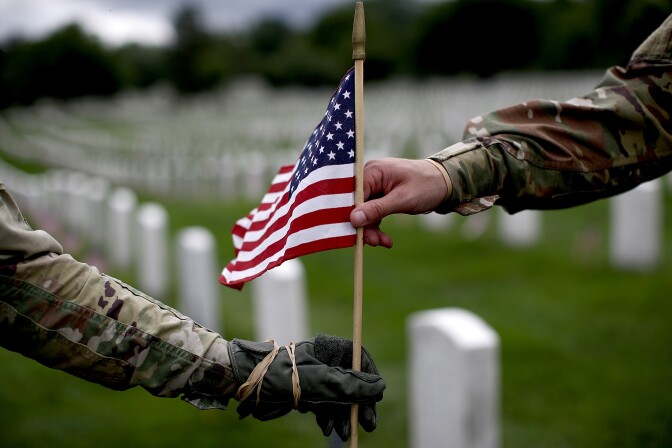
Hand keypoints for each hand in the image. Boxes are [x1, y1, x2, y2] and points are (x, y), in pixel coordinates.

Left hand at [228, 334, 384, 440]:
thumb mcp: (319, 382)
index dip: (370, 379)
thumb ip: (349, 385)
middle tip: (368, 426)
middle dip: (358, 405)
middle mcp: (325, 361)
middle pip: (352, 381)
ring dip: (343, 416)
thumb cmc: (280, 376)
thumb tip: (379, 386)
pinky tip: (328, 428)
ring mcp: (316, 377)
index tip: (376, 399)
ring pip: (339, 397)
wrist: (246, 387)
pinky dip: (329, 417)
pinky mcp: (307, 392)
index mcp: (329, 348)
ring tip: (343, 433)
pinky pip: (326, 405)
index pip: (359, 358)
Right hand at [350, 158, 449, 247]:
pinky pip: (373, 212)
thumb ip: (377, 209)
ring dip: (371, 229)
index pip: (353, 194)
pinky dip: (378, 225)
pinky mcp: (380, 194)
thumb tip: (353, 219)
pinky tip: (385, 239)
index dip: (351, 215)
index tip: (356, 234)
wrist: (445, 182)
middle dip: (364, 225)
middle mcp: (371, 176)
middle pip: (357, 204)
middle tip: (373, 243)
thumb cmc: (426, 186)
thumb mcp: (402, 199)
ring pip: (364, 211)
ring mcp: (375, 185)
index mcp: (373, 171)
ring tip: (383, 242)